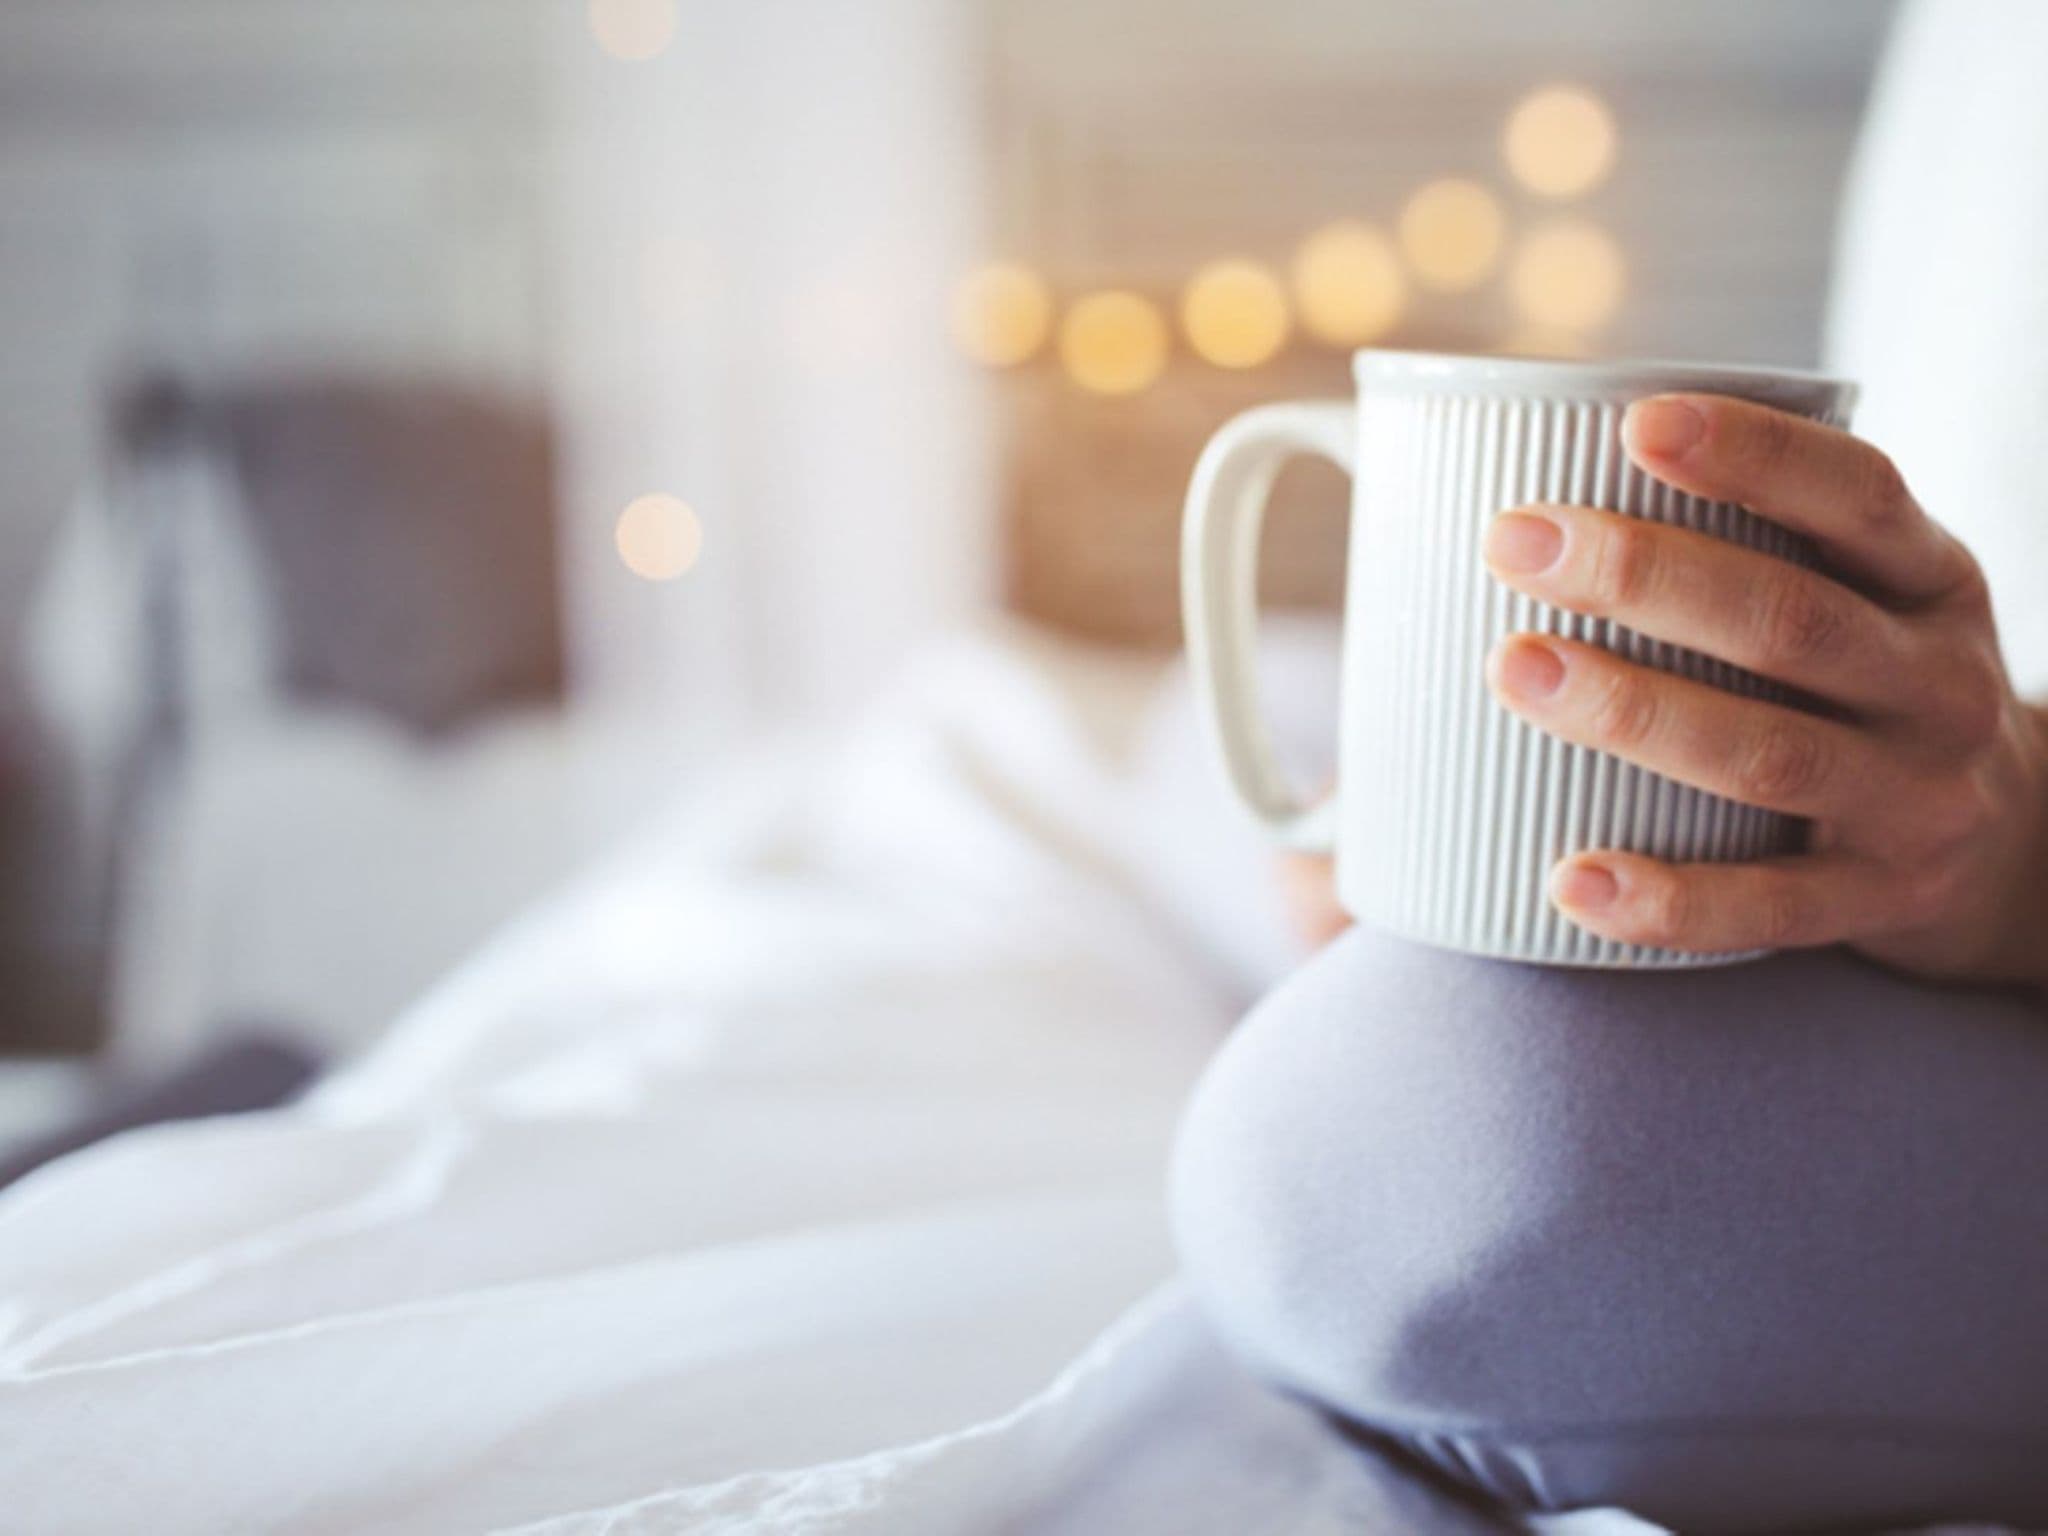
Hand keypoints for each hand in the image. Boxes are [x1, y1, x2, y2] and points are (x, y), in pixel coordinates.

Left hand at [1482, 394, 2047, 986]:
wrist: (2014, 852)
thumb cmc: (1870, 693)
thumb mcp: (1863, 599)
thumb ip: (1750, 548)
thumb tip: (1526, 488)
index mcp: (1929, 580)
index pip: (1859, 496)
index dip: (1754, 455)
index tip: (1635, 422)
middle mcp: (1937, 684)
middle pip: (1791, 621)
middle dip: (1646, 575)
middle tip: (1515, 541)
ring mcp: (1914, 799)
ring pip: (1769, 755)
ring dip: (1633, 712)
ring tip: (1513, 667)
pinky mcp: (1879, 901)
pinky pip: (1767, 905)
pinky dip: (1667, 898)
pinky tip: (1570, 880)